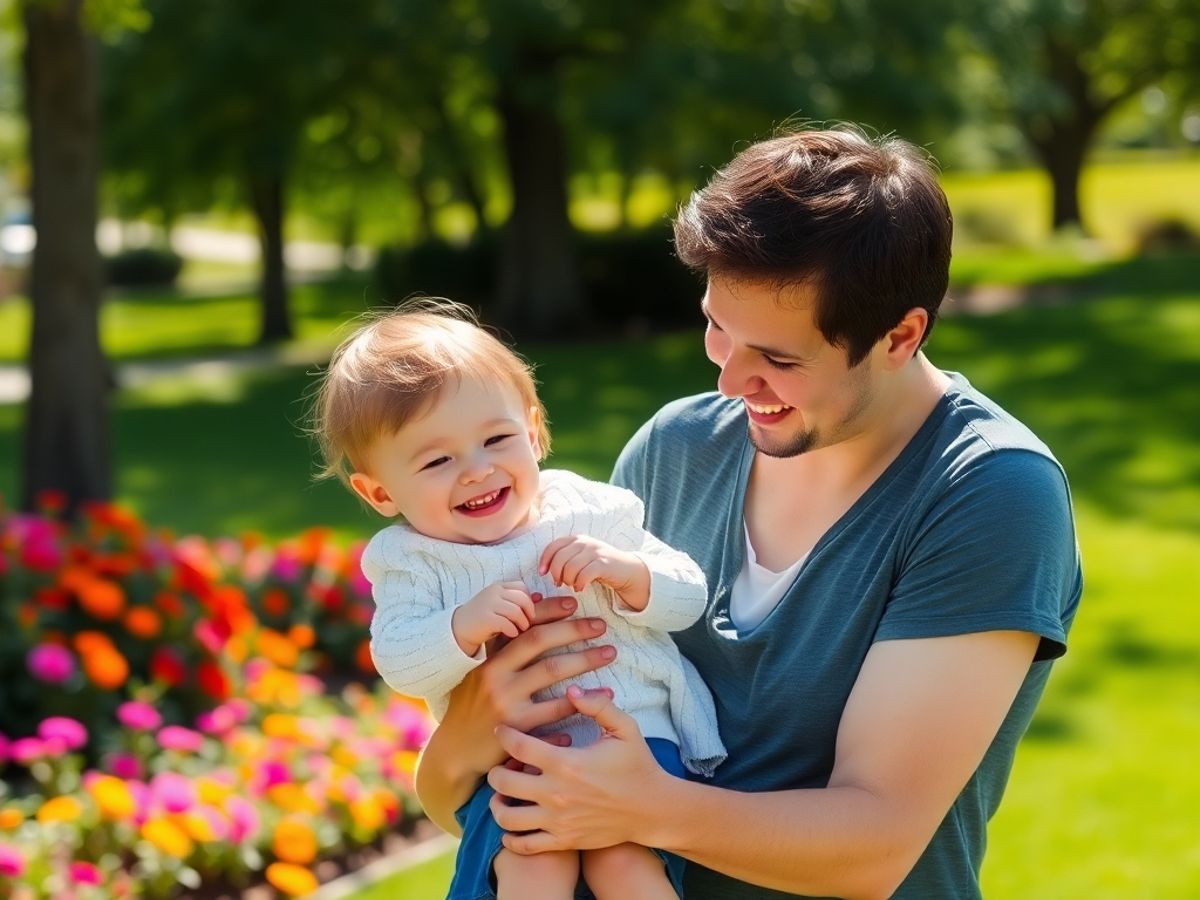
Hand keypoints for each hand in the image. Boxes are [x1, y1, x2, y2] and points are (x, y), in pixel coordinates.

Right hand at [415, 598, 619, 831]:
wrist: (455, 753)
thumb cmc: (471, 708)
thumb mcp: (478, 674)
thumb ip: (501, 648)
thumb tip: (529, 611)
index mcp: (488, 659)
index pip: (522, 626)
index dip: (550, 611)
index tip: (575, 603)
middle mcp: (495, 675)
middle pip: (541, 642)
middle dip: (574, 630)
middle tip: (602, 626)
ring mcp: (506, 701)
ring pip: (553, 672)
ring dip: (586, 660)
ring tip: (609, 653)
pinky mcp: (518, 728)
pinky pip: (556, 710)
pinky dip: (582, 701)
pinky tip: (604, 696)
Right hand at [452, 581, 536, 655]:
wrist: (458, 630)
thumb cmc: (484, 619)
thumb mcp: (501, 607)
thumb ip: (518, 602)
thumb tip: (540, 597)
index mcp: (498, 587)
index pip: (521, 587)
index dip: (528, 601)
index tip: (527, 614)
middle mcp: (493, 592)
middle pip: (522, 598)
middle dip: (529, 613)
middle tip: (526, 624)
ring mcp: (488, 604)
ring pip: (516, 611)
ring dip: (522, 623)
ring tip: (519, 630)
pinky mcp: (484, 618)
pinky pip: (506, 623)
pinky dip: (512, 630)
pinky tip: (511, 634)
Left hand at [487, 686, 669, 853]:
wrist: (654, 810)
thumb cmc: (638, 765)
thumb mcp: (625, 728)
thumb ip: (598, 705)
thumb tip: (571, 691)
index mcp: (567, 763)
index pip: (518, 745)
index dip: (504, 734)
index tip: (502, 730)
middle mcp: (557, 794)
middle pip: (502, 782)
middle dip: (495, 769)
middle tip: (503, 764)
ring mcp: (558, 822)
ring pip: (505, 818)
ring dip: (497, 804)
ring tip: (502, 795)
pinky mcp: (563, 842)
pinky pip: (522, 846)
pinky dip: (510, 837)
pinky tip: (514, 825)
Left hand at [539, 535, 650, 609]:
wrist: (627, 570)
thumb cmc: (599, 566)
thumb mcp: (581, 558)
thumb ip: (565, 558)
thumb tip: (544, 569)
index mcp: (577, 539)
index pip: (553, 546)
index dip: (545, 560)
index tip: (542, 573)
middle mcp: (585, 542)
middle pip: (560, 558)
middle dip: (556, 574)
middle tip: (559, 583)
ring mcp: (595, 552)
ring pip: (571, 567)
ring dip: (568, 580)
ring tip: (572, 585)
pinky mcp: (604, 563)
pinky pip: (584, 574)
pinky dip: (579, 584)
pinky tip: (581, 588)